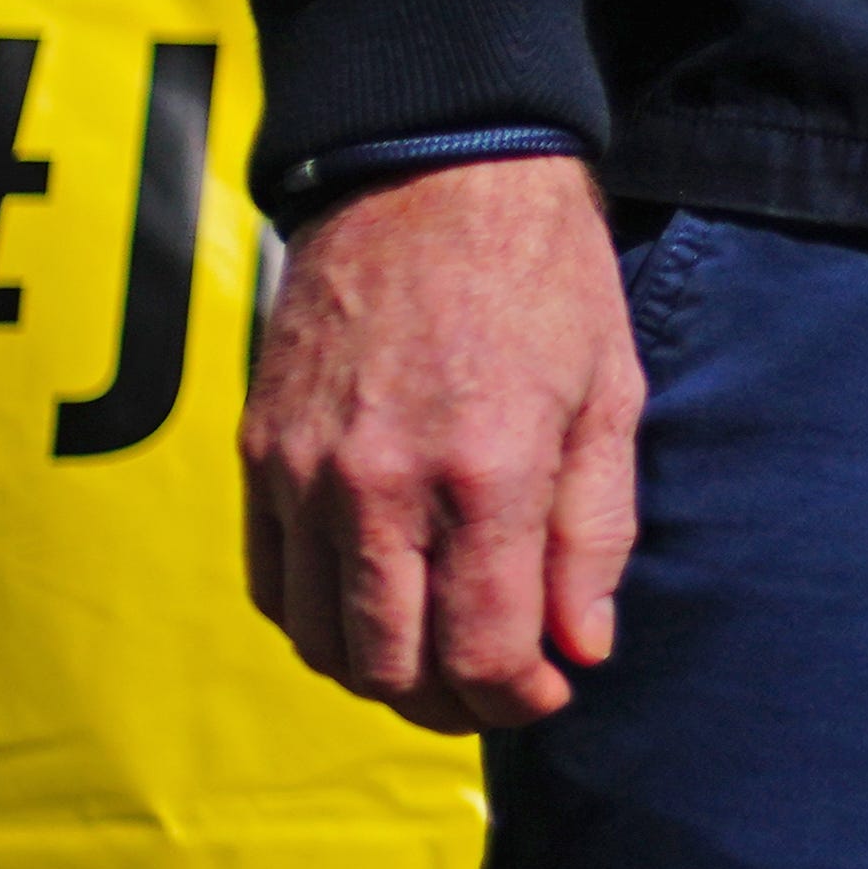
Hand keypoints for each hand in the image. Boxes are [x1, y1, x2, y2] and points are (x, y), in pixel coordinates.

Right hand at [238, 153, 641, 729]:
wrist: (431, 165)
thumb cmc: (540, 271)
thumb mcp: (608, 391)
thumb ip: (594, 531)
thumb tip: (582, 647)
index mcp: (484, 471)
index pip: (484, 654)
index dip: (522, 698)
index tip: (550, 688)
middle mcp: (381, 484)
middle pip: (392, 669)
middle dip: (453, 703)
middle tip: (496, 682)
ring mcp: (305, 472)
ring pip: (322, 641)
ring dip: (381, 670)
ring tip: (438, 651)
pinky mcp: (259, 451)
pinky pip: (270, 584)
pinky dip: (317, 619)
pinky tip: (371, 602)